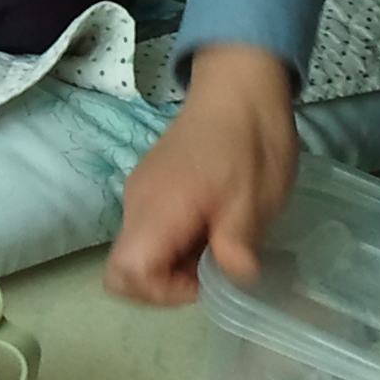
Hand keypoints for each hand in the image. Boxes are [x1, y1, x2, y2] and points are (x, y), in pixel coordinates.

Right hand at [105, 44, 299, 304]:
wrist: (241, 86)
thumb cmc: (250, 143)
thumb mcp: (254, 200)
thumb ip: (235, 247)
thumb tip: (233, 280)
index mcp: (157, 210)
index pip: (125, 273)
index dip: (161, 293)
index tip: (204, 280)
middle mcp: (137, 203)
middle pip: (125, 268)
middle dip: (165, 283)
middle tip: (211, 269)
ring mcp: (141, 192)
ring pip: (139, 250)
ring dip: (174, 262)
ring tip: (218, 242)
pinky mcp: (151, 183)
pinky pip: (151, 229)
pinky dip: (175, 241)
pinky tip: (212, 223)